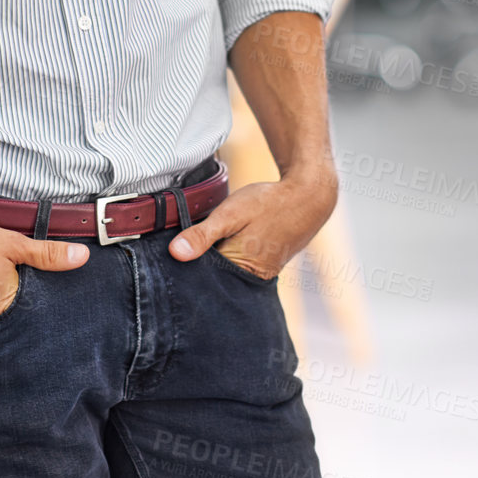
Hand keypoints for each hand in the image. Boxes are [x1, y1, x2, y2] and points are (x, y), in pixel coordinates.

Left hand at [168, 169, 337, 279]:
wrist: (307, 197)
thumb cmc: (269, 203)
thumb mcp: (231, 213)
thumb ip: (203, 234)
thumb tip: (175, 253)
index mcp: (239, 270)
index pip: (200, 278)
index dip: (185, 266)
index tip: (170, 255)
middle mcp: (249, 280)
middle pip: (212, 279)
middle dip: (198, 266)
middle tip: (187, 246)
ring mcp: (258, 275)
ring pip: (224, 273)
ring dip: (213, 260)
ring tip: (209, 241)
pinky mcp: (263, 267)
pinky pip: (237, 268)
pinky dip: (227, 257)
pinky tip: (224, 242)